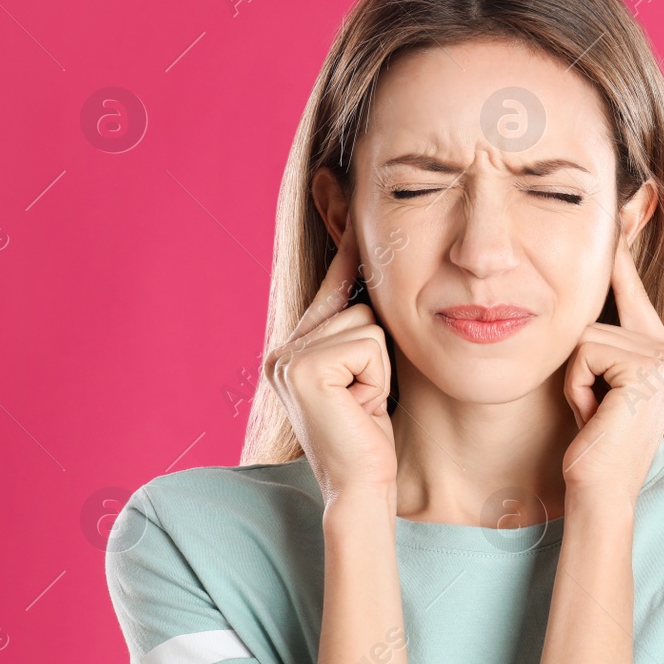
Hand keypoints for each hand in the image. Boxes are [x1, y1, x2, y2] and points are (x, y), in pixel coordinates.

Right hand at [263, 219, 397, 511]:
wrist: (362, 484)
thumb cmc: (375, 434)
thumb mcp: (371, 369)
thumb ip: (363, 324)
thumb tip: (373, 264)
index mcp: (295, 348)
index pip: (332, 285)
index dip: (347, 245)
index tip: (334, 179)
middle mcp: (283, 349)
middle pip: (357, 304)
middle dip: (377, 346)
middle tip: (367, 395)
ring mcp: (287, 357)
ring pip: (366, 323)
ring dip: (380, 364)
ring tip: (365, 401)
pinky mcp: (303, 368)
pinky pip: (366, 342)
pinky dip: (376, 374)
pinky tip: (361, 404)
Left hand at [560, 235, 663, 503]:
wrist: (599, 493)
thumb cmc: (590, 444)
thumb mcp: (594, 379)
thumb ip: (599, 337)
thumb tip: (591, 288)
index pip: (629, 284)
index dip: (624, 243)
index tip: (639, 193)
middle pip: (599, 313)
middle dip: (581, 361)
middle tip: (596, 409)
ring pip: (587, 334)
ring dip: (576, 378)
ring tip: (593, 413)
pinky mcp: (649, 370)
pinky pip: (585, 351)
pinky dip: (577, 386)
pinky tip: (594, 417)